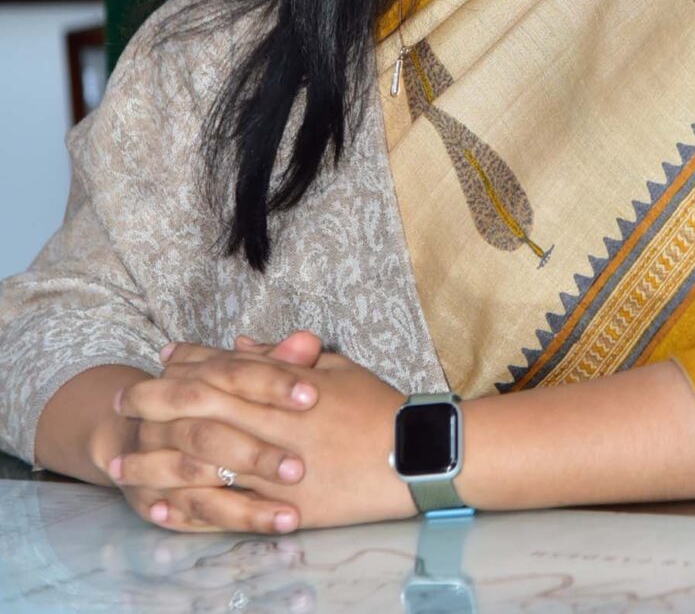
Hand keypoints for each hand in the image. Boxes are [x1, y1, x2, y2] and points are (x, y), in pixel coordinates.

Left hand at [113, 334, 414, 530]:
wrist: (415, 457)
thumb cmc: (379, 406)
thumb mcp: (337, 367)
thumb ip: (284, 358)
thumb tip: (239, 342)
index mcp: (289, 389)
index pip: (228, 370)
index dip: (190, 362)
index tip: (160, 359)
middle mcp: (275, 427)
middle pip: (203, 412)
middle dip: (158, 404)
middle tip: (122, 401)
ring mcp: (277, 471)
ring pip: (204, 465)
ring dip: (157, 463)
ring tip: (121, 466)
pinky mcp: (284, 509)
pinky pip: (227, 511)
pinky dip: (190, 510)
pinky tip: (161, 509)